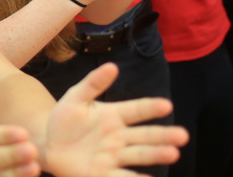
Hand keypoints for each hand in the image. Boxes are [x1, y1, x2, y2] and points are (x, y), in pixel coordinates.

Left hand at [42, 64, 187, 176]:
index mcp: (114, 115)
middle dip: (164, 135)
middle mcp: (118, 136)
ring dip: (156, 154)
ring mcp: (113, 155)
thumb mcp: (75, 98)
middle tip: (183, 135)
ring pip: (138, 155)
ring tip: (173, 153)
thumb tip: (113, 66)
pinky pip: (123, 176)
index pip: (136, 110)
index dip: (151, 108)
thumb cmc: (64, 119)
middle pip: (145, 135)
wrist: (49, 144)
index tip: (166, 105)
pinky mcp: (103, 173)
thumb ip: (93, 83)